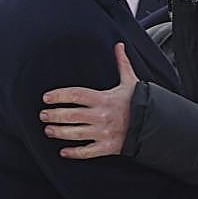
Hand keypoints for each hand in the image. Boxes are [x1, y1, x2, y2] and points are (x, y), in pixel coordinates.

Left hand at [40, 43, 137, 158]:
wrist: (155, 124)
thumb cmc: (139, 102)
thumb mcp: (131, 82)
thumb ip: (122, 64)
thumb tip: (119, 45)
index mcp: (104, 99)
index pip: (76, 95)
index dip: (59, 95)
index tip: (46, 97)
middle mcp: (102, 116)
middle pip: (71, 115)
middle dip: (54, 115)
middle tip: (42, 115)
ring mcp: (104, 133)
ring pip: (75, 133)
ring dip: (59, 132)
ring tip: (48, 130)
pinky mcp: (108, 147)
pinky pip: (87, 152)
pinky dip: (74, 153)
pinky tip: (63, 152)